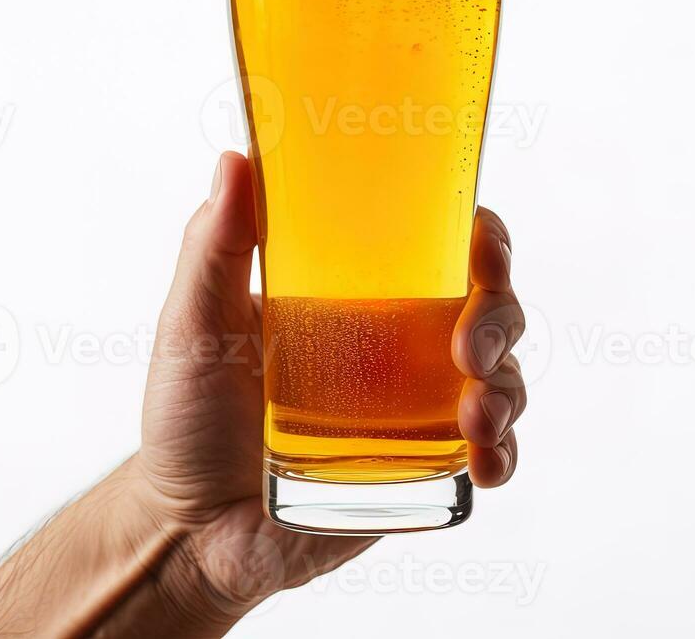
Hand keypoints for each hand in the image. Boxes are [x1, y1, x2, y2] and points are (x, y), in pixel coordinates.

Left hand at [134, 150, 527, 614]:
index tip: (480, 244)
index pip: (445, 246)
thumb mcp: (196, 324)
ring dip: (507, 390)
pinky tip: (484, 462)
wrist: (188, 532)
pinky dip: (503, 453)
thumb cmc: (188, 418)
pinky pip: (492, 453)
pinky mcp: (425, 470)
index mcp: (363, 295)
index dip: (483, 238)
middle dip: (500, 319)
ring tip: (474, 420)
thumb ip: (215, 247)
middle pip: (492, 306)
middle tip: (470, 351)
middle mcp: (404, 344)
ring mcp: (420, 409)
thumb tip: (234, 160)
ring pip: (505, 377)